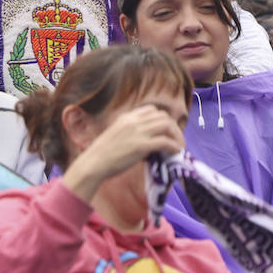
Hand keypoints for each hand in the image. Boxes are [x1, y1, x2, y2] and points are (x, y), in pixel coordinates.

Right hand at [61, 104, 184, 203]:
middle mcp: (133, 121)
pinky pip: (166, 142)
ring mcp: (138, 133)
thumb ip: (129, 131)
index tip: (165, 131)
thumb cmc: (102, 153)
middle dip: (173, 127)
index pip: (151, 110)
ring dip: (176, 136)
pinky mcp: (142, 146)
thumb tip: (146, 139)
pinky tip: (175, 153)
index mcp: (126, 117)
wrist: (94, 162)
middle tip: (175, 140)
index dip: (162, 119)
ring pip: (167, 126)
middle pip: (163, 116)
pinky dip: (174, 146)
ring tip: (178, 146)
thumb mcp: (116, 134)